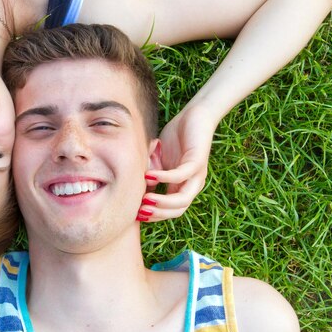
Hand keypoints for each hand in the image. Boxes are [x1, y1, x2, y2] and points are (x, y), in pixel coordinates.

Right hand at [138, 106, 216, 221]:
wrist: (195, 115)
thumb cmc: (175, 137)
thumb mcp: (157, 161)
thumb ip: (150, 175)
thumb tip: (139, 190)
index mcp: (181, 187)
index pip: (169, 211)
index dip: (153, 216)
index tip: (134, 214)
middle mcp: (191, 185)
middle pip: (178, 211)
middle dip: (158, 214)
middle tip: (139, 212)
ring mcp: (196, 175)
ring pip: (182, 199)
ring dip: (163, 203)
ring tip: (145, 200)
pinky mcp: (197, 161)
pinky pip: (181, 175)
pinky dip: (164, 178)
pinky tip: (149, 175)